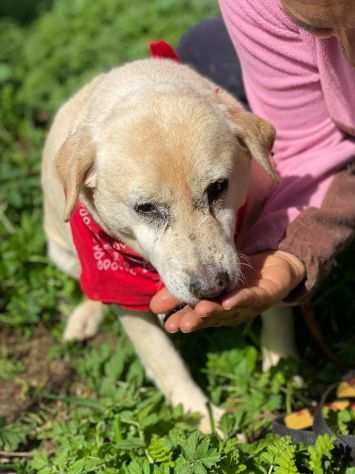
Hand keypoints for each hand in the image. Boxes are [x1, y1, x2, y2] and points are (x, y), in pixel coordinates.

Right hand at [149, 250, 304, 332]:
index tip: (165, 323)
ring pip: (228, 311)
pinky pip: (251, 299)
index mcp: (214, 307)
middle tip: (180, 324)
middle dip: (195, 321)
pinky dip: (240, 301)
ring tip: (200, 311)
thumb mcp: (208, 277)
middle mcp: (228, 311)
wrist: (273, 266)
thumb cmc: (236, 275)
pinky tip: (228, 302)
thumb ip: (187, 285)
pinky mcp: (264, 297)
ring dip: (214, 312)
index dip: (180, 319)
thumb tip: (155, 297)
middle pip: (210, 318)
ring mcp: (246, 306)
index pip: (193, 314)